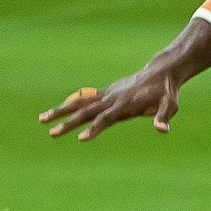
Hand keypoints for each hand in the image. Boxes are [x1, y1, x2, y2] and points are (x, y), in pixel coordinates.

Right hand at [41, 70, 180, 140]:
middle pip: (86, 112)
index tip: (81, 138)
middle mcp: (112, 99)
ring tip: (41, 119)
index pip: (106, 119)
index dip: (95, 128)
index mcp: (125, 105)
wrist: (161, 72)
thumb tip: (163, 129)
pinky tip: (56, 112)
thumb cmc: (166, 92)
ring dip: (60, 111)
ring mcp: (107, 95)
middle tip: (51, 133)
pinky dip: (69, 105)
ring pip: (79, 103)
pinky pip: (84, 99)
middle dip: (68, 123)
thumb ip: (163, 116)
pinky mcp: (106, 93)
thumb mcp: (169, 105)